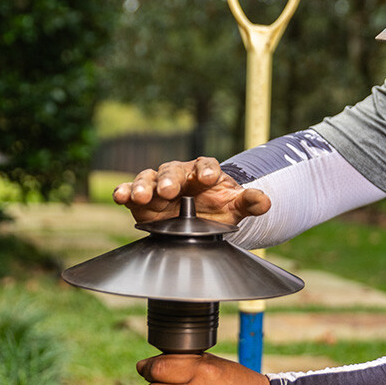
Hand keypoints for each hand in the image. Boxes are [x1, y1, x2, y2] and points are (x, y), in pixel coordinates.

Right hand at [112, 157, 270, 225]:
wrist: (200, 219)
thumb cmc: (217, 208)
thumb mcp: (234, 207)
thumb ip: (248, 202)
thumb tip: (266, 202)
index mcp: (205, 172)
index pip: (207, 166)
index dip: (208, 170)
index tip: (210, 179)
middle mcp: (180, 175)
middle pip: (174, 171)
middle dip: (171, 180)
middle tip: (171, 190)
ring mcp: (159, 185)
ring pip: (149, 179)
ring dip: (145, 186)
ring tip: (143, 195)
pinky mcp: (142, 198)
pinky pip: (131, 192)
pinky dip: (124, 192)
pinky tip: (119, 196)